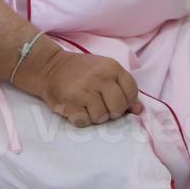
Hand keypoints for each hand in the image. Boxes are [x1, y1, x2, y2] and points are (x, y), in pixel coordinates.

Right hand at [14, 46, 142, 126]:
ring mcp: (85, 89)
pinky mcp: (70, 102)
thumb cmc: (81, 71)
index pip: (132, 92)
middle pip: (118, 108)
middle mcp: (100, 77)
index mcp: (112, 67)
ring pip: (101, 117)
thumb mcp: (105, 72)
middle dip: (112, 112)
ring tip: (87, 106)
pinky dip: (81, 120)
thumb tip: (138, 110)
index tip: (116, 101)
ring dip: (95, 116)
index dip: (126, 102)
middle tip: (101, 106)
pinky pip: (84, 121)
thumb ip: (123, 88)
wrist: (50, 67)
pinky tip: (77, 109)